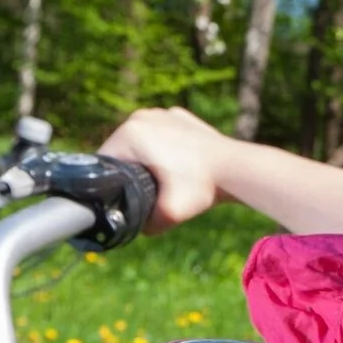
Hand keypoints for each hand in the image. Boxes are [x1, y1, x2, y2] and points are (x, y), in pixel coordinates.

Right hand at [96, 107, 235, 233]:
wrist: (237, 168)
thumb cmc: (203, 186)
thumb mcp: (169, 214)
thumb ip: (145, 225)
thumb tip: (135, 228)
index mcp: (131, 133)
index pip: (105, 162)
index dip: (111, 183)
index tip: (125, 197)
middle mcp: (142, 117)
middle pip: (121, 151)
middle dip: (129, 172)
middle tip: (147, 192)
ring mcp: (161, 113)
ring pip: (140, 143)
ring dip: (145, 161)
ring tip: (163, 180)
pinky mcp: (178, 116)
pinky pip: (160, 136)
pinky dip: (164, 150)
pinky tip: (177, 166)